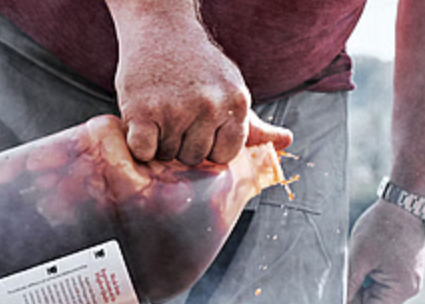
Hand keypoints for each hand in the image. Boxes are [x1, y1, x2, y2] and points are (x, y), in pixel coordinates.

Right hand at [113, 14, 271, 164]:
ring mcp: (176, 109)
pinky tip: (142, 121)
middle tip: (174, 113)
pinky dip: (138, 144)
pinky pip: (142, 151)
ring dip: (159, 141)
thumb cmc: (197, 65)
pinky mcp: (143, 111)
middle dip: (182, 143)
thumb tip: (286, 142)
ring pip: (167, 155)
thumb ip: (254, 125)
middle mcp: (210, 106)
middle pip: (194, 157)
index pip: (225, 155)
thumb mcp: (230, 89)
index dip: (208, 146)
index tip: (198, 127)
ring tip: (159, 111)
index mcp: (236, 102)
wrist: (160, 25)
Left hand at [345, 198, 424, 303]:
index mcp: (401, 289)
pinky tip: (363, 260)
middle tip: (339, 280)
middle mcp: (409, 288)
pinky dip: (369, 275)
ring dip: (361, 285)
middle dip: (355, 297)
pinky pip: (383, 281)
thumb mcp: (359, 257)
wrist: (407, 201)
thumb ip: (348, 284)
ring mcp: (409, 279)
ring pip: (377, 294)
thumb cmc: (384, 226)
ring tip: (354, 264)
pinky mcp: (405, 269)